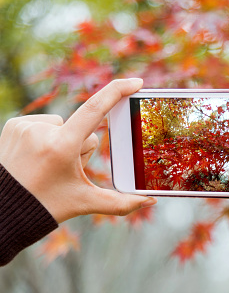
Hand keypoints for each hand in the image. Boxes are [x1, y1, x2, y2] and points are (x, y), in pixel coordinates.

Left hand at [0, 78, 156, 223]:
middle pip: (84, 133)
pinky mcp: (14, 124)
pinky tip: (35, 156)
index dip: (117, 92)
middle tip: (63, 172)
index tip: (135, 82)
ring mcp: (26, 126)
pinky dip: (46, 138)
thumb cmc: (45, 206)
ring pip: (65, 127)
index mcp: (62, 148)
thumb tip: (150, 200)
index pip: (95, 109)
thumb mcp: (85, 202)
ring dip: (64, 143)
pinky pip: (45, 124)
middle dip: (82, 150)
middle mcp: (42, 132)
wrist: (3, 211)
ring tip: (46, 166)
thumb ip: (121, 203)